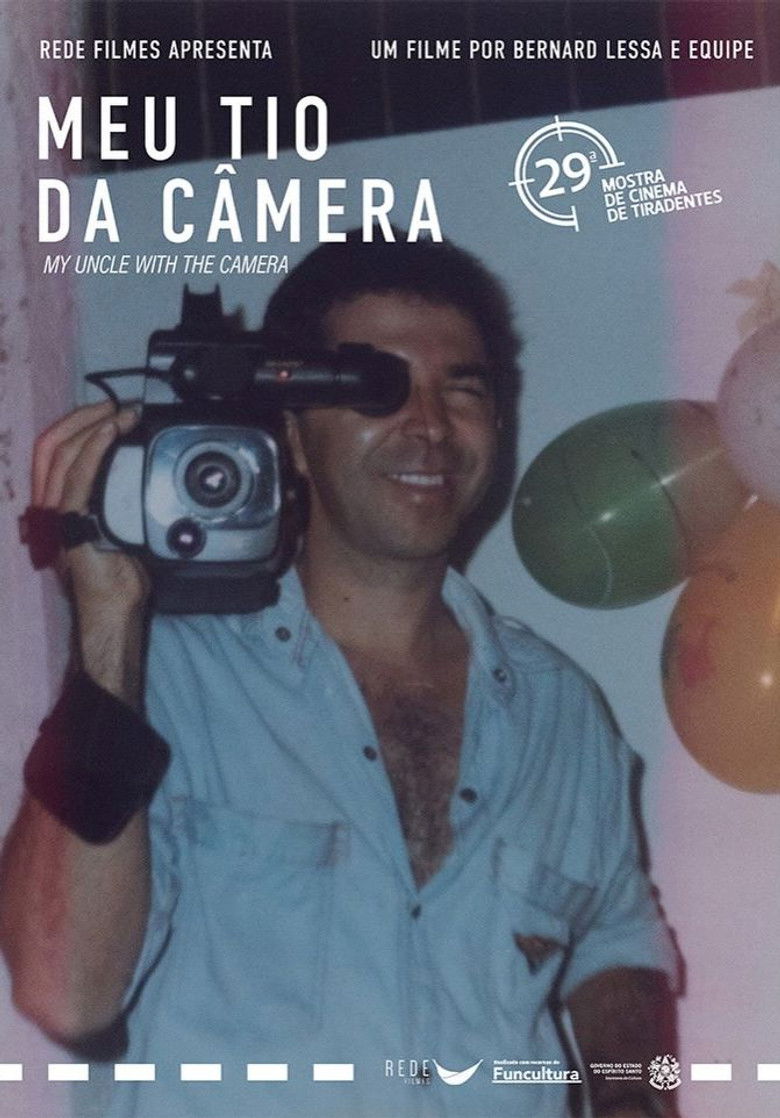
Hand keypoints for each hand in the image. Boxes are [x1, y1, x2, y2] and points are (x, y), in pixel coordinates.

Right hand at [32, 400, 148, 620]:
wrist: (111, 607)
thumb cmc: (117, 575)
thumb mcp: (117, 527)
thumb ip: (117, 501)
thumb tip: (139, 477)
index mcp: (55, 504)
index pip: (52, 450)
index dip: (76, 424)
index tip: (106, 411)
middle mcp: (48, 505)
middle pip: (54, 445)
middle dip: (85, 417)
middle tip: (117, 407)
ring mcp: (55, 514)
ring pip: (64, 454)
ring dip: (96, 427)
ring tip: (122, 415)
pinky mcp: (70, 522)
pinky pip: (79, 476)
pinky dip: (95, 449)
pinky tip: (111, 432)